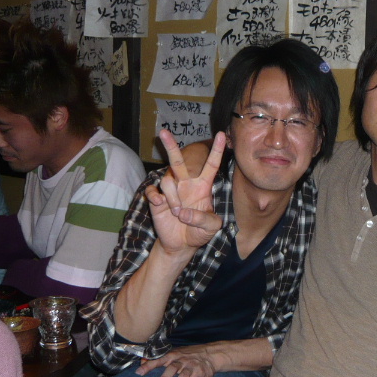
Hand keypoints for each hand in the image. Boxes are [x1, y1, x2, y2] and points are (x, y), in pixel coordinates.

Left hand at [136, 345, 216, 376]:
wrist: (211, 354)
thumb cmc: (188, 355)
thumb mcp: (174, 353)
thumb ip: (159, 358)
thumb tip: (142, 361)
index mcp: (173, 355)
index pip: (159, 359)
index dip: (149, 366)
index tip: (139, 373)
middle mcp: (182, 360)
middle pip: (173, 368)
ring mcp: (192, 367)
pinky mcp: (201, 374)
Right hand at [146, 130, 225, 255]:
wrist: (182, 245)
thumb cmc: (200, 232)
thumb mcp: (212, 228)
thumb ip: (204, 219)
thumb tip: (184, 212)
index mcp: (202, 187)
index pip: (211, 165)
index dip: (217, 151)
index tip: (222, 134)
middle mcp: (186, 185)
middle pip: (178, 161)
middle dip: (171, 146)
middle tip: (163, 132)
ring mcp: (171, 191)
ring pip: (168, 181)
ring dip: (173, 197)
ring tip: (177, 214)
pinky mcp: (157, 200)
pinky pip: (153, 191)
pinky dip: (156, 197)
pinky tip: (160, 204)